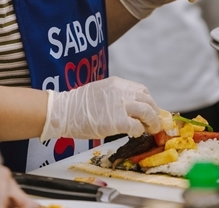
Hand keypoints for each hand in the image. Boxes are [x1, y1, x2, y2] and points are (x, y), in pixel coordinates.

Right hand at [41, 77, 161, 140]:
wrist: (63, 111)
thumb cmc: (77, 105)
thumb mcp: (101, 91)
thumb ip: (116, 96)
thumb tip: (129, 107)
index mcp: (118, 84)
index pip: (142, 91)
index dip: (149, 102)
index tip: (151, 111)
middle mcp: (122, 92)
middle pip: (148, 101)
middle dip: (154, 113)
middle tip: (155, 123)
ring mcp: (121, 106)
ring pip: (147, 112)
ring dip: (152, 122)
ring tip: (151, 129)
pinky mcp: (118, 122)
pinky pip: (137, 126)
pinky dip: (139, 131)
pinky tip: (136, 133)